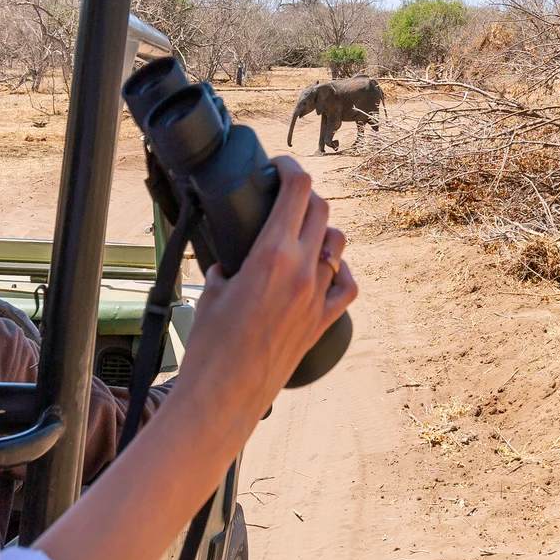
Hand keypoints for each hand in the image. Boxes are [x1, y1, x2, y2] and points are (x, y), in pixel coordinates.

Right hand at [173, 156, 355, 438]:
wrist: (226, 394)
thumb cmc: (210, 344)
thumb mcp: (211, 290)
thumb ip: (227, 265)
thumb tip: (230, 259)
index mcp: (271, 254)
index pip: (297, 189)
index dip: (290, 167)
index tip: (279, 166)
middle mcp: (302, 269)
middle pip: (321, 210)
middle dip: (305, 197)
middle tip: (287, 197)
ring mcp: (317, 295)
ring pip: (338, 244)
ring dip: (323, 231)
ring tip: (304, 233)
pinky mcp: (324, 320)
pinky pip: (348, 285)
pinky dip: (341, 270)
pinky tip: (328, 269)